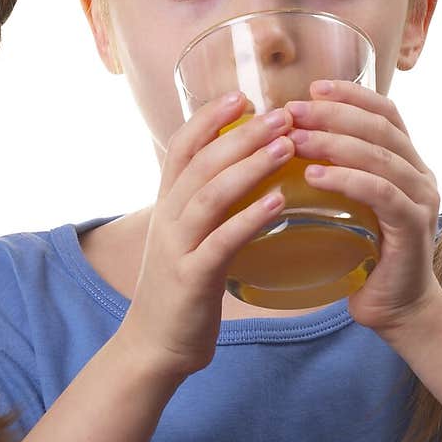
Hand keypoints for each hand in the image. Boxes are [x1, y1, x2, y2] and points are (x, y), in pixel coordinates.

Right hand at [123, 90, 296, 380]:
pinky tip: (279, 203)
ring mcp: (177, 248)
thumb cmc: (184, 290)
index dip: (210, 117)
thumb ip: (211, 206)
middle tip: (282, 113)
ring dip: (249, 166)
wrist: (154, 346)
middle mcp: (168, 218)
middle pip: (200, 162)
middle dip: (241, 133)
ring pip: (209, 195)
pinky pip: (221, 242)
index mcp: (168, 204)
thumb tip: (248, 175)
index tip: (244, 95)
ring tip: (286, 145)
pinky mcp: (191, 279)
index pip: (182, 146)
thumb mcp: (191, 238)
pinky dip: (250, 219)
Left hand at [284, 80, 441, 336]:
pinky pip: (381, 193)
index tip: (312, 87)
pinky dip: (347, 179)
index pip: (385, 113)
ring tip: (293, 139)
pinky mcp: (413, 227)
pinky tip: (314, 175)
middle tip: (290, 111)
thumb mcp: (350, 208)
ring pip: (379, 156)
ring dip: (333, 142)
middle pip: (380, 127)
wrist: (398, 309)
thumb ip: (336, 175)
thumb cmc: (365, 258)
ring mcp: (421, 199)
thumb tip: (285, 145)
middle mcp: (420, 174)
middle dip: (332, 114)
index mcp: (407, 163)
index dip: (351, 95)